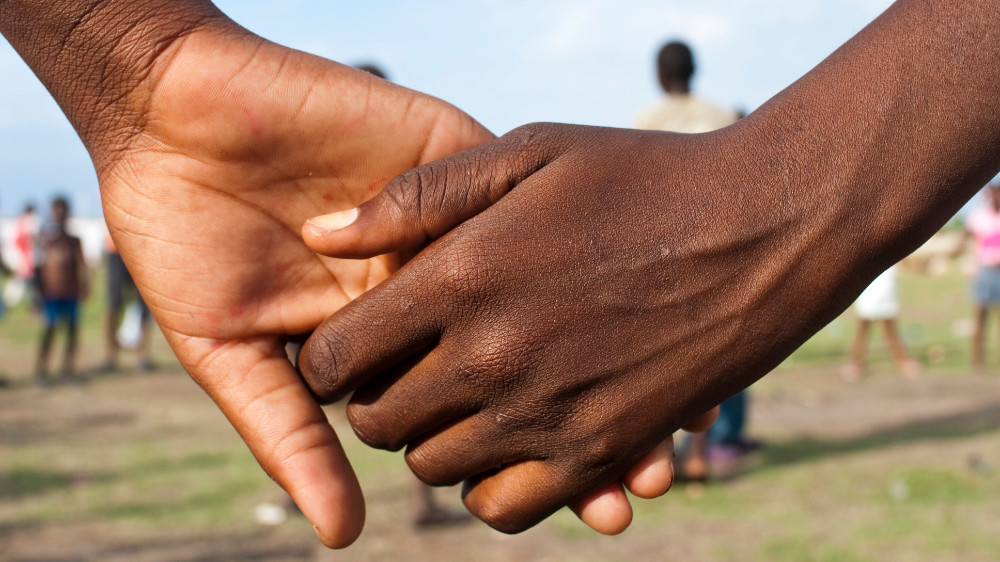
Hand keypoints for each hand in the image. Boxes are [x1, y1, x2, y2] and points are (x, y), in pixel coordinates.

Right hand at [95, 25, 678, 543]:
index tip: (599, 506)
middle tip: (647, 477)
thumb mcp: (231, 350)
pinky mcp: (445, 155)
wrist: (170, 119)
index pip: (472, 402)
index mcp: (387, 336)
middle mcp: (429, 283)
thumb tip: (344, 534)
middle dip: (584, 412)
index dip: (533, 452)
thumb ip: (289, 433)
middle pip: (525, 353)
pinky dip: (564, 240)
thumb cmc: (182, 239)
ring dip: (596, 338)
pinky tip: (617, 290)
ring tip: (664, 408)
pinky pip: (513, 196)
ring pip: (539, 281)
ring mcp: (443, 222)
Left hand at [297, 123, 816, 531]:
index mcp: (462, 277)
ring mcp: (548, 413)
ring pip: (432, 470)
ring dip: (432, 440)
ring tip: (464, 400)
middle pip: (377, 423)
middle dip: (376, 399)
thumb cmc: (641, 178)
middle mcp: (493, 356)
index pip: (336, 357)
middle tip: (409, 370)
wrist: (763, 225)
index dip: (328, 356)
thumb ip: (417, 196)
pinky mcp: (602, 452)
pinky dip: (489, 487)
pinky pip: (505, 509)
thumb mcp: (528, 151)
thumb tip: (320, 235)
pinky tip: (507, 442)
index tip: (352, 345)